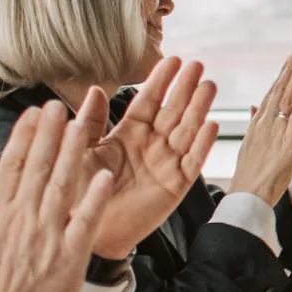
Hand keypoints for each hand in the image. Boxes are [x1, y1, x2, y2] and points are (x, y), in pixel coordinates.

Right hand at [0, 100, 115, 291]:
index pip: (12, 165)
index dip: (24, 137)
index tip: (33, 114)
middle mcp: (23, 217)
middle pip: (38, 167)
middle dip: (49, 133)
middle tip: (58, 105)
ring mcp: (47, 234)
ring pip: (62, 185)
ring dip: (73, 153)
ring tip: (82, 126)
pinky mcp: (70, 253)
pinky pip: (85, 220)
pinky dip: (94, 197)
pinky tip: (105, 175)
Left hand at [87, 57, 221, 256]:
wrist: (89, 232)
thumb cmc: (80, 193)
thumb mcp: (80, 152)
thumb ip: (90, 123)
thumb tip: (95, 90)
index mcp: (128, 135)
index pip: (148, 101)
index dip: (160, 81)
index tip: (172, 59)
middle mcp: (151, 145)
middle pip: (173, 111)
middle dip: (185, 88)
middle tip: (197, 64)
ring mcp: (166, 164)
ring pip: (187, 131)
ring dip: (198, 109)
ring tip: (208, 86)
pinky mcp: (176, 186)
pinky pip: (193, 162)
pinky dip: (202, 144)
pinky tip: (212, 124)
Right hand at [232, 47, 291, 206]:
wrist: (247, 194)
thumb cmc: (249, 176)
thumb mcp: (251, 146)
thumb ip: (255, 127)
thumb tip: (254, 111)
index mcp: (258, 124)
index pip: (271, 95)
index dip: (280, 77)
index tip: (288, 61)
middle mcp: (265, 123)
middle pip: (278, 90)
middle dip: (288, 69)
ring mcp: (276, 130)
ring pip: (287, 97)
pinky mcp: (288, 141)